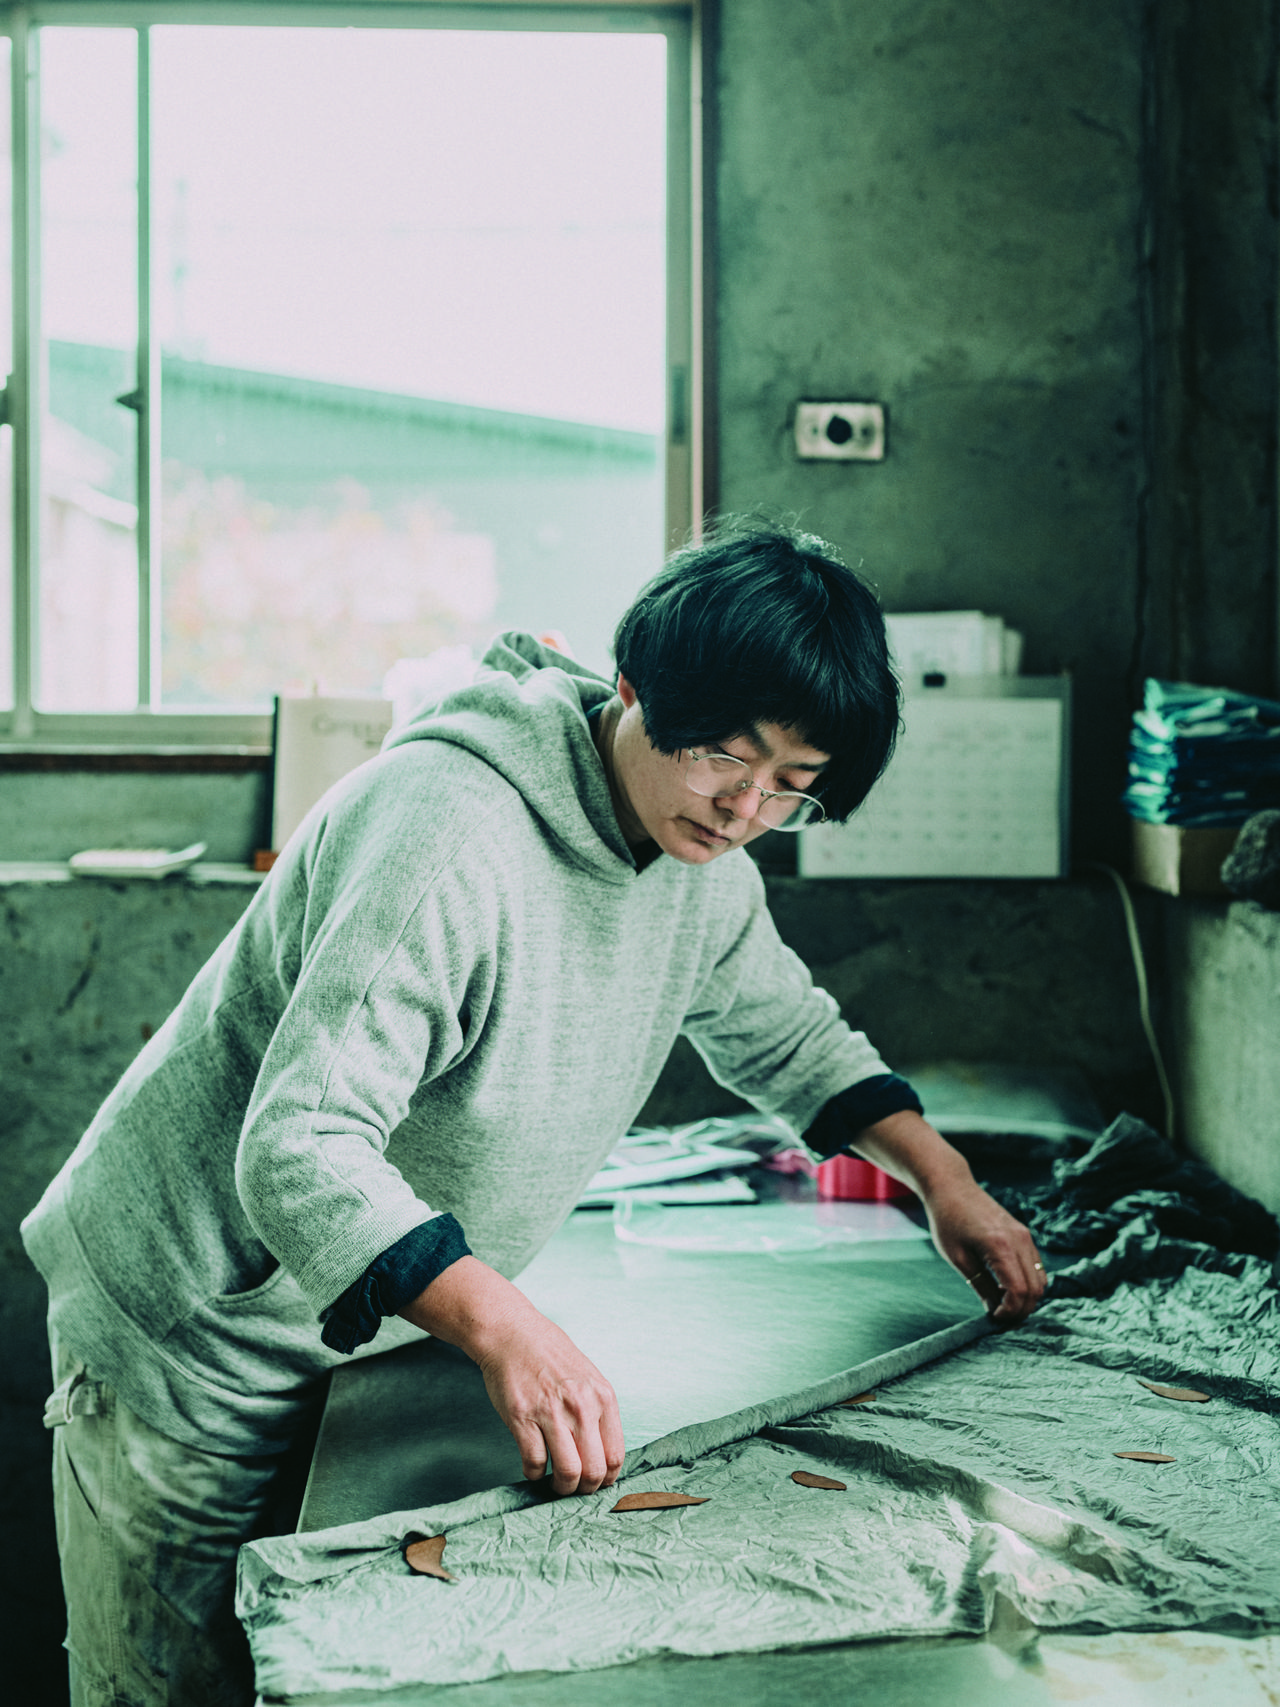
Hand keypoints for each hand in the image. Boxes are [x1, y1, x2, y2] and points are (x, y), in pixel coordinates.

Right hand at [475, 1314, 624, 1495]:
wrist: (512, 1333)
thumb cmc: (549, 1354)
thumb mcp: (587, 1376)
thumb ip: (597, 1410)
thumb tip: (603, 1452)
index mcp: (602, 1397)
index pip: (616, 1455)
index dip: (607, 1478)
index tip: (597, 1482)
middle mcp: (581, 1406)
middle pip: (594, 1471)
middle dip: (585, 1489)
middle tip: (574, 1487)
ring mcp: (551, 1413)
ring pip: (568, 1473)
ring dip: (561, 1487)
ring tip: (554, 1482)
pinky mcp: (522, 1418)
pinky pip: (534, 1463)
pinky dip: (534, 1474)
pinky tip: (533, 1467)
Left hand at [850, 1110, 1045, 1326]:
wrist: (952, 1187)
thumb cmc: (948, 1220)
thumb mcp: (958, 1257)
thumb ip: (980, 1285)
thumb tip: (995, 1310)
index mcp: (1000, 1245)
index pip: (1019, 1290)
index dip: (1010, 1311)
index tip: (993, 1317)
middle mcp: (1019, 1240)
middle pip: (1036, 1289)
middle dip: (1021, 1309)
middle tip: (999, 1315)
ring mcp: (1025, 1235)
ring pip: (1041, 1279)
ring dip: (1026, 1297)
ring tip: (1002, 1302)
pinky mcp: (1024, 1234)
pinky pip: (1036, 1266)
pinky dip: (1028, 1282)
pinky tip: (1006, 1286)